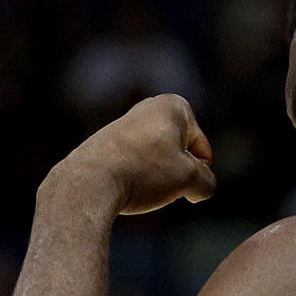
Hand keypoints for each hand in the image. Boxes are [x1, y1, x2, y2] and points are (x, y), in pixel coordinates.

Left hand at [53, 94, 216, 214]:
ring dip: (156, 179)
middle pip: (181, 155)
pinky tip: (122, 185)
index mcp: (174, 106)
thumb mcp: (192, 181)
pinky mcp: (108, 142)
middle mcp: (150, 107)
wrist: (89, 182)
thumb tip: (196, 189)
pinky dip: (135, 179)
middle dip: (176, 173)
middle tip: (156, 181)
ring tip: (137, 184)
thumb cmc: (144, 173)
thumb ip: (207, 182)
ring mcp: (127, 124)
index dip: (193, 173)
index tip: (172, 175)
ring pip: (159, 163)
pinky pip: (136, 166)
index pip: (203, 153)